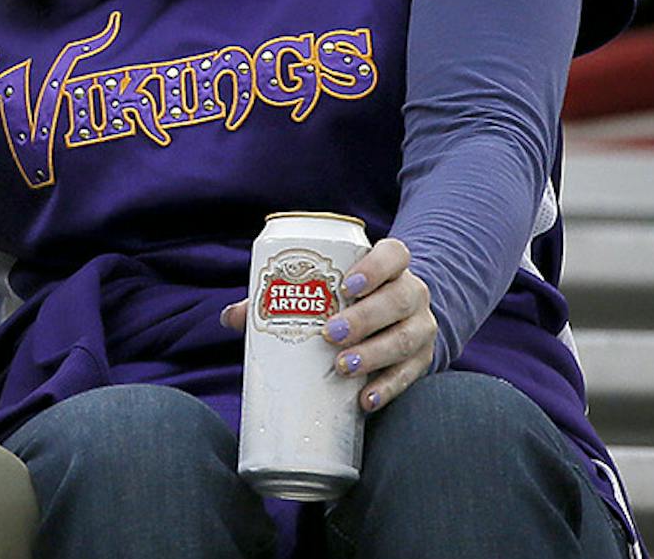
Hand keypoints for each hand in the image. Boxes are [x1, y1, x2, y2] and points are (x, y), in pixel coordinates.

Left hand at [220, 236, 436, 412]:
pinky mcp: (424, 360)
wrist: (394, 323)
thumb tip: (229, 317)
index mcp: (390, 266)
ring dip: (375, 354)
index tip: (347, 286)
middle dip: (365, 318)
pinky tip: (365, 399)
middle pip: (398, 299)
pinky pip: (410, 375)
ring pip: (406, 338)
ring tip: (343, 367)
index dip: (375, 268)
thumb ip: (278, 298)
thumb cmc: (345, 301)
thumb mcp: (323, 291)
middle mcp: (412, 292)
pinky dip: (388, 388)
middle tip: (331, 334)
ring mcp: (422, 327)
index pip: (394, 255)